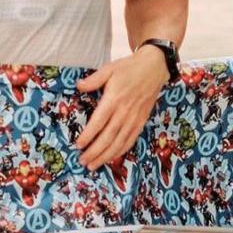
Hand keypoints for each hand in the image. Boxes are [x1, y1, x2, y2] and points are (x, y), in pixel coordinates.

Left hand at [74, 48, 167, 169]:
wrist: (154, 68)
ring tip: (93, 165)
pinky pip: (130, 140)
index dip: (89, 135)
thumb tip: (78, 86)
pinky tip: (111, 158)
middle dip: (95, 151)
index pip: (99, 121)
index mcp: (115, 99)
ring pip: (119, 142)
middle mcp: (125, 112)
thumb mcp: (109, 69)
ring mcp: (134, 118)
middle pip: (109, 137)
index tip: (78, 145)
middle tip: (83, 161)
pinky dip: (120, 151)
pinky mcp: (141, 121)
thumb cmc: (129, 68)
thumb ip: (93, 79)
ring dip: (106, 156)